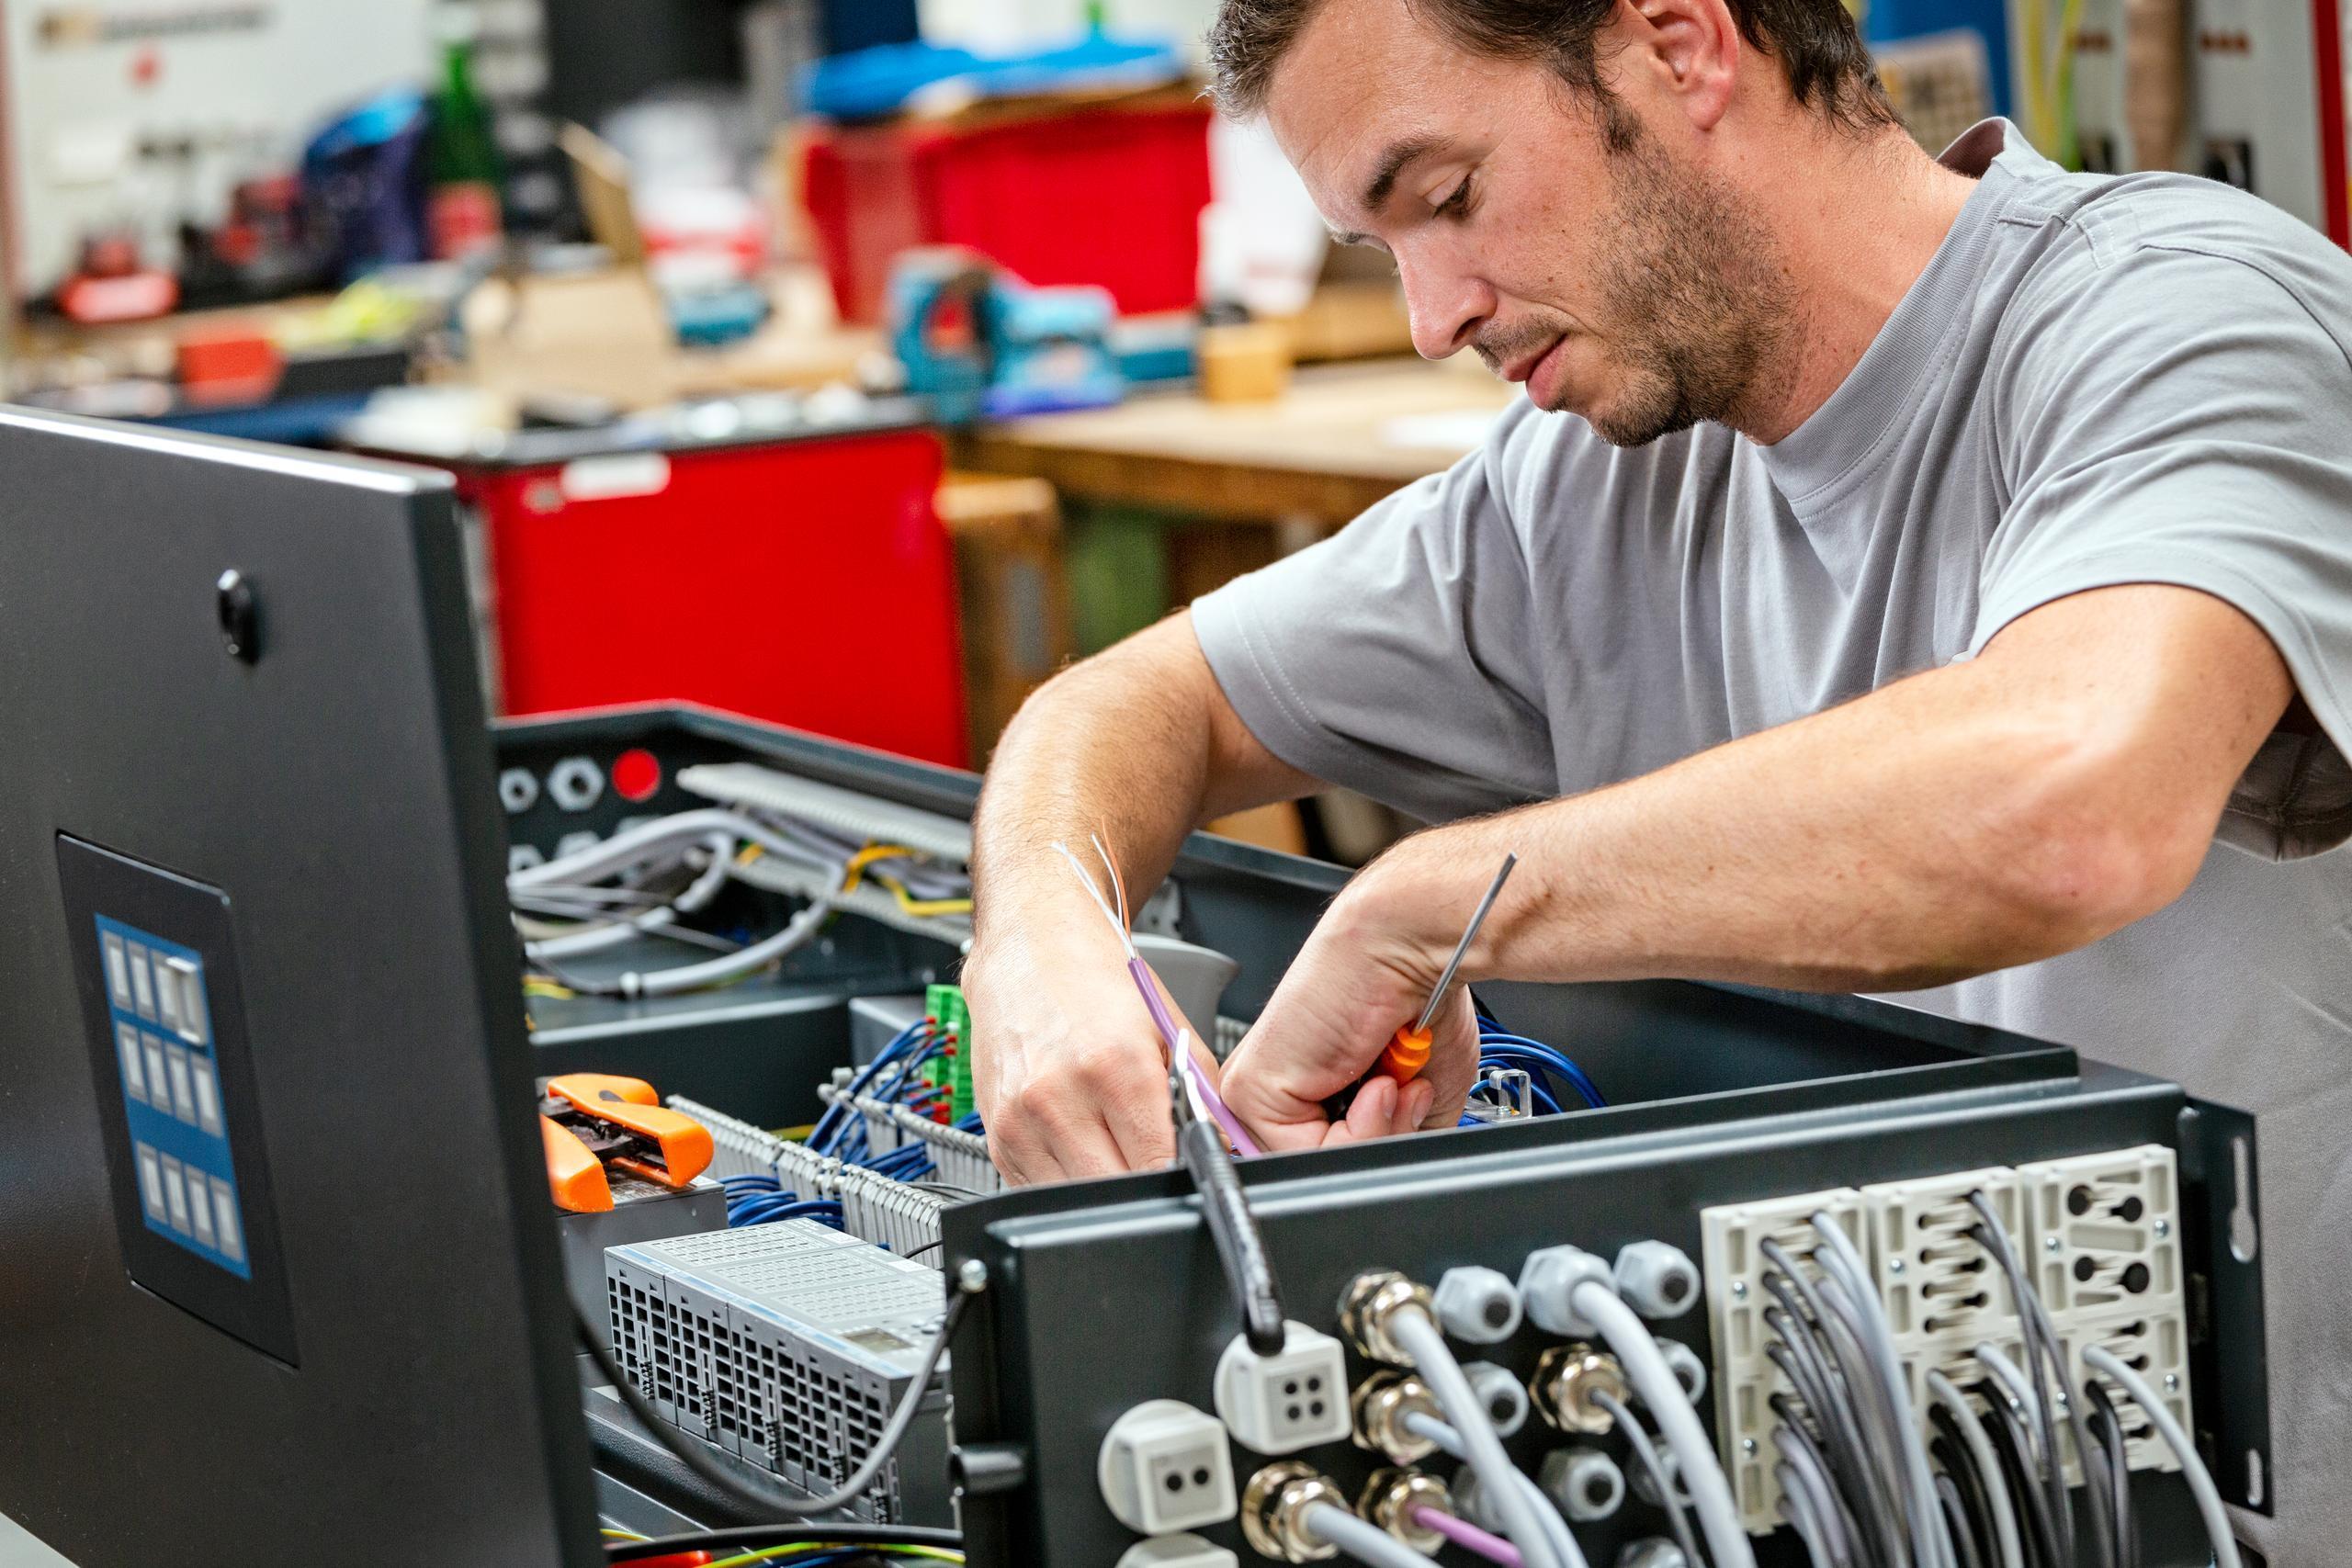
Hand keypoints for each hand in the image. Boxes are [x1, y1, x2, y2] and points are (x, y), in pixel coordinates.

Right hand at [964, 917, 1217, 1184]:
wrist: (1029, 948)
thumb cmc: (1097, 982)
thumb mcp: (1168, 1028)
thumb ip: (1202, 1095)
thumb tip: (1223, 1149)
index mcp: (1114, 1069)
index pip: (1158, 1167)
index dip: (1180, 1178)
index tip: (1188, 1173)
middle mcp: (1059, 1098)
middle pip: (1115, 1193)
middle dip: (1143, 1188)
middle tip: (1154, 1162)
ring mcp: (1020, 1122)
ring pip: (1074, 1201)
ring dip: (1103, 1188)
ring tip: (1115, 1147)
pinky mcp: (997, 1137)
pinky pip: (1039, 1190)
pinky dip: (1067, 1180)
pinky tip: (1079, 1143)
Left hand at [1219, 853, 1483, 1151]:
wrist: (1411, 947)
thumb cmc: (1418, 1000)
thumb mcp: (1415, 1098)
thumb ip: (1390, 1142)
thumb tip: (1380, 1169)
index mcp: (1305, 1092)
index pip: (1323, 1162)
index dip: (1373, 1149)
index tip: (1405, 1111)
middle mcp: (1275, 1092)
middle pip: (1318, 1167)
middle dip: (1377, 1142)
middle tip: (1402, 1092)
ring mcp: (1255, 1092)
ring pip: (1311, 1165)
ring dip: (1373, 1134)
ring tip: (1390, 1080)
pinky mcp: (1251, 1089)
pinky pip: (1303, 1153)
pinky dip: (1357, 1130)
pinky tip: (1372, 1081)